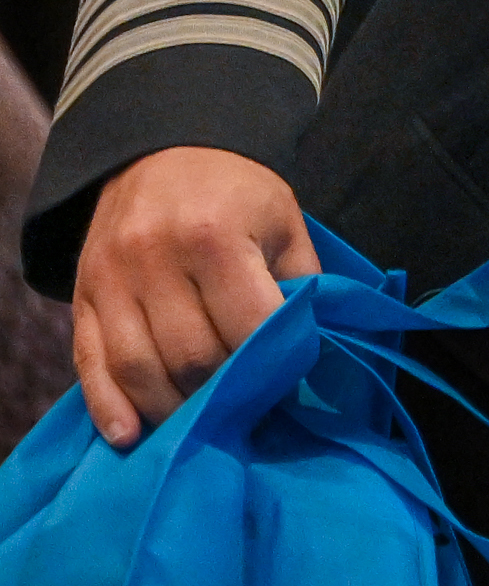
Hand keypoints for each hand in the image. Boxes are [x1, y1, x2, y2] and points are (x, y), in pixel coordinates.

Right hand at [73, 146, 314, 448]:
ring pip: (138, 368)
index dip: (270, 366)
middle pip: (190, 356)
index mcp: (214, 238)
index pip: (246, 327)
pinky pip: (88, 362)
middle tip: (247, 409)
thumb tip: (310, 351)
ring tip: (198, 428)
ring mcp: (111, 280)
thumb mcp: (284, 223)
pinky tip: (128, 436)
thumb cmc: (238, 193)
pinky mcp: (81, 296)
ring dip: (171, 408)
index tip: (287, 383)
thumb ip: (299, 285)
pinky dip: (107, 405)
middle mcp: (154, 259)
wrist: (165, 149)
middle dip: (222, 392)